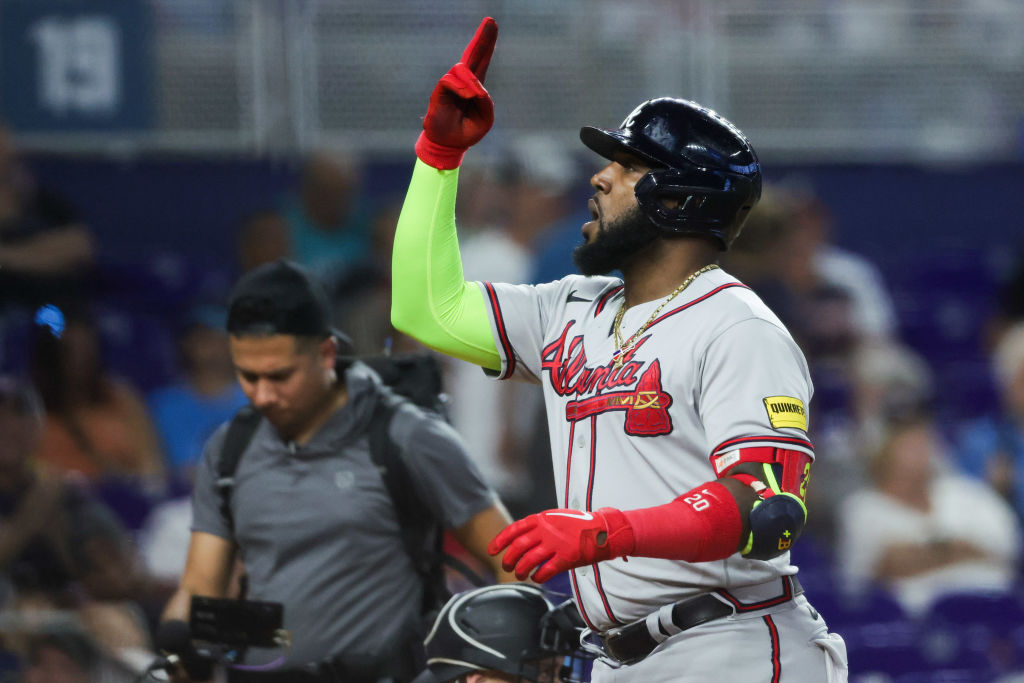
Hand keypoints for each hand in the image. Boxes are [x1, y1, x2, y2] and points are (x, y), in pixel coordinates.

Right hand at [415, 17, 497, 168]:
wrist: (450, 145)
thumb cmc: (468, 131)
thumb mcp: (486, 119)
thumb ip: (486, 103)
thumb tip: (476, 88)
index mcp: (476, 85)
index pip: (483, 59)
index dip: (487, 42)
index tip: (492, 23)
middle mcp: (463, 81)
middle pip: (473, 54)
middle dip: (482, 37)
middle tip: (490, 20)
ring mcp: (451, 85)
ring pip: (461, 69)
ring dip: (471, 81)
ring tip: (475, 96)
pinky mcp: (439, 93)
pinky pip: (449, 81)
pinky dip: (460, 87)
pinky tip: (468, 96)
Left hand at [487, 508, 634, 581]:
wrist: (603, 530)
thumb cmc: (578, 525)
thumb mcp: (556, 517)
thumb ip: (539, 525)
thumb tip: (520, 537)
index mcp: (542, 519)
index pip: (515, 530)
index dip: (500, 541)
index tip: (492, 551)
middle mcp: (547, 530)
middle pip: (518, 547)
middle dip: (508, 559)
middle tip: (506, 567)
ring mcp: (557, 544)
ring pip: (529, 560)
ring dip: (521, 571)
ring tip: (520, 575)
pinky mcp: (567, 558)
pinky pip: (546, 570)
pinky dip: (538, 577)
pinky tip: (537, 578)